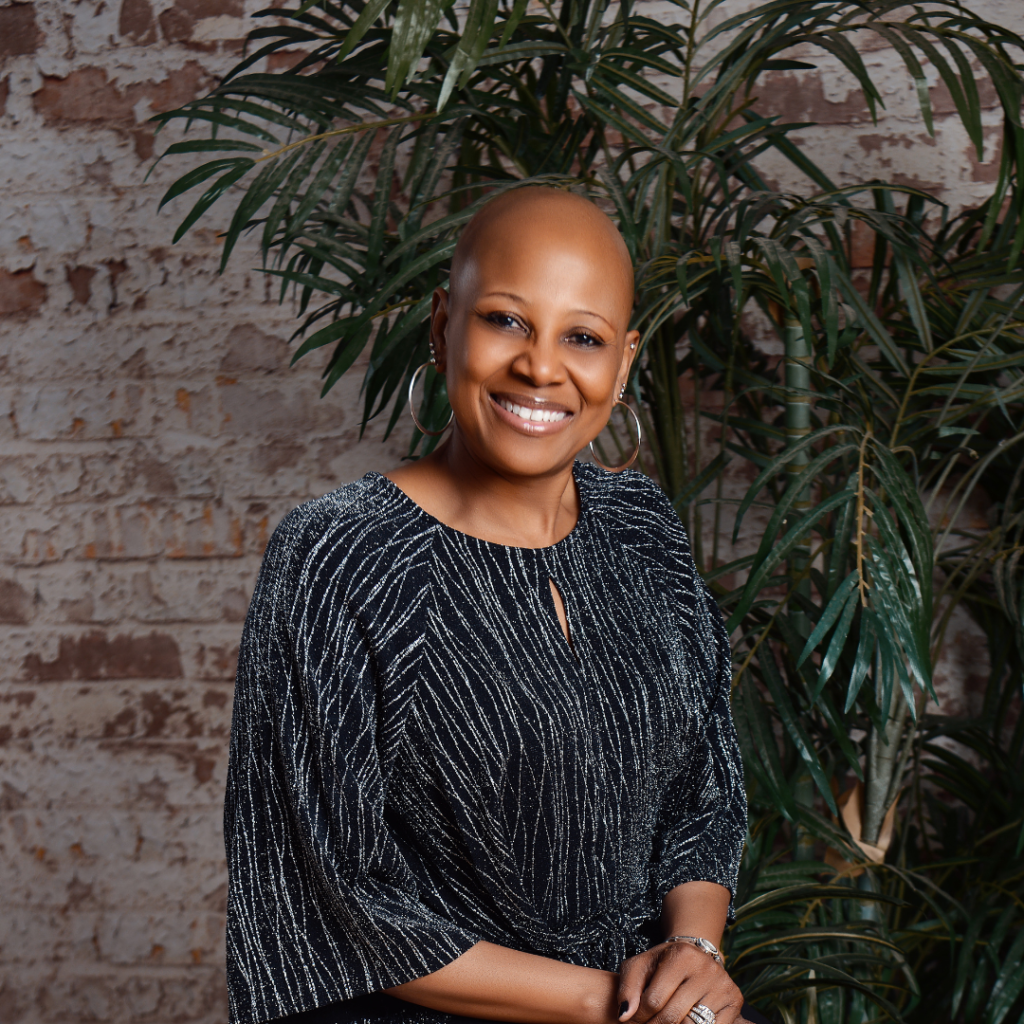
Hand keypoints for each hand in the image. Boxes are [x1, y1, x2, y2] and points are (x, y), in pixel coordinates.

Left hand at [616, 941, 743, 1023]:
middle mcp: (705, 968)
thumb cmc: (662, 964)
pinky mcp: (735, 1001)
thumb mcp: (640, 967)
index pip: (654, 1000)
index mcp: (681, 955)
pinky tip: (682, 1022)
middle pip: (673, 1016)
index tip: (632, 1020)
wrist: (695, 956)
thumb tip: (624, 1016)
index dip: (639, 1017)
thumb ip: (627, 988)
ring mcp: (723, 985)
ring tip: (662, 1023)